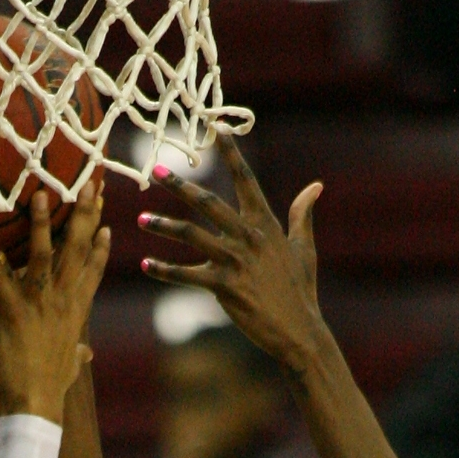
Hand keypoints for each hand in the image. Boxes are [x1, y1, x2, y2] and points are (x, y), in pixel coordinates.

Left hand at [0, 186, 109, 422]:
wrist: (36, 407)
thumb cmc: (51, 390)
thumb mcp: (69, 367)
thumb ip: (77, 355)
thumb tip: (86, 355)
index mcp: (76, 312)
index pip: (93, 271)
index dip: (100, 244)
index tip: (106, 220)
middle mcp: (63, 302)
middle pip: (77, 250)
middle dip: (83, 215)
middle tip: (87, 184)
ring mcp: (39, 306)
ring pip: (41, 256)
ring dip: (40, 223)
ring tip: (39, 193)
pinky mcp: (13, 314)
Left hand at [138, 132, 326, 375]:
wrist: (298, 329)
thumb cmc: (300, 289)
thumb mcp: (303, 247)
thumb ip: (302, 215)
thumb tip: (315, 186)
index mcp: (265, 223)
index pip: (245, 179)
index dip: (231, 153)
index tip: (215, 128)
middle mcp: (248, 236)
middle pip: (208, 202)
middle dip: (180, 185)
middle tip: (156, 170)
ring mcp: (235, 261)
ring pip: (192, 235)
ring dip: (164, 227)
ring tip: (142, 220)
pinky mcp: (224, 287)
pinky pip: (187, 275)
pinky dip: (164, 271)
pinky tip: (146, 265)